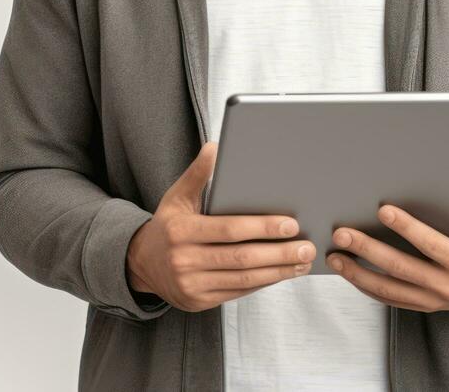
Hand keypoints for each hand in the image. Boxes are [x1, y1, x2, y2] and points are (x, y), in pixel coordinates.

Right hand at [126, 142, 315, 312]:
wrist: (142, 263)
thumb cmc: (169, 223)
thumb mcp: (177, 195)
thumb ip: (198, 173)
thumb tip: (217, 147)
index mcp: (182, 231)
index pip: (229, 229)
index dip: (262, 227)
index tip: (291, 224)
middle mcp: (185, 260)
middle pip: (241, 258)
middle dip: (279, 253)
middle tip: (307, 247)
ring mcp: (192, 285)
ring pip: (243, 279)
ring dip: (277, 271)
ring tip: (302, 262)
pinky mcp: (200, 302)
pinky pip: (237, 291)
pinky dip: (263, 282)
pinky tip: (282, 273)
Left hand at [325, 182, 448, 311]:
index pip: (430, 245)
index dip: (407, 228)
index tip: (382, 211)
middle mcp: (446, 286)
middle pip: (400, 268)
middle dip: (368, 250)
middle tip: (343, 234)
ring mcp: (433, 300)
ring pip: (389, 289)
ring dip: (358, 273)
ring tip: (335, 256)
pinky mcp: (423, 306)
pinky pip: (390, 300)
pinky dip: (367, 288)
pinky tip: (349, 273)